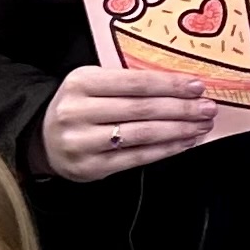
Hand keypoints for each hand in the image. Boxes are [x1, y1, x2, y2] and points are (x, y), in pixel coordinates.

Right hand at [38, 65, 218, 181]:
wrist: (42, 139)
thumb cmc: (78, 106)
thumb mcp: (92, 84)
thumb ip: (126, 83)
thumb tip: (179, 85)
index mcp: (81, 82)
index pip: (135, 82)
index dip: (169, 84)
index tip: (197, 85)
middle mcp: (78, 111)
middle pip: (141, 109)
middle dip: (181, 109)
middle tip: (208, 108)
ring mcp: (83, 142)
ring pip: (142, 134)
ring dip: (178, 130)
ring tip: (201, 126)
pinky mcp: (91, 167)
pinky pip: (136, 157)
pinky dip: (165, 150)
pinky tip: (183, 142)